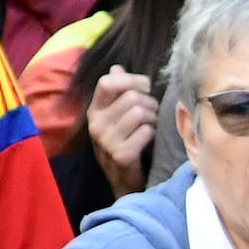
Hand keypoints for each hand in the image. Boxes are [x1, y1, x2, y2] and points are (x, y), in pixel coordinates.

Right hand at [90, 64, 158, 188]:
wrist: (123, 181)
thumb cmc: (123, 142)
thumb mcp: (114, 116)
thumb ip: (116, 92)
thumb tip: (116, 67)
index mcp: (94, 110)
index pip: (108, 82)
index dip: (132, 80)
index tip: (145, 87)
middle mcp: (95, 123)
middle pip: (131, 97)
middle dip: (150, 103)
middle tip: (153, 114)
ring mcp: (106, 140)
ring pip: (140, 113)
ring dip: (153, 119)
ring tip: (152, 126)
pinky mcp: (120, 155)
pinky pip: (145, 132)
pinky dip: (152, 134)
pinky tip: (149, 139)